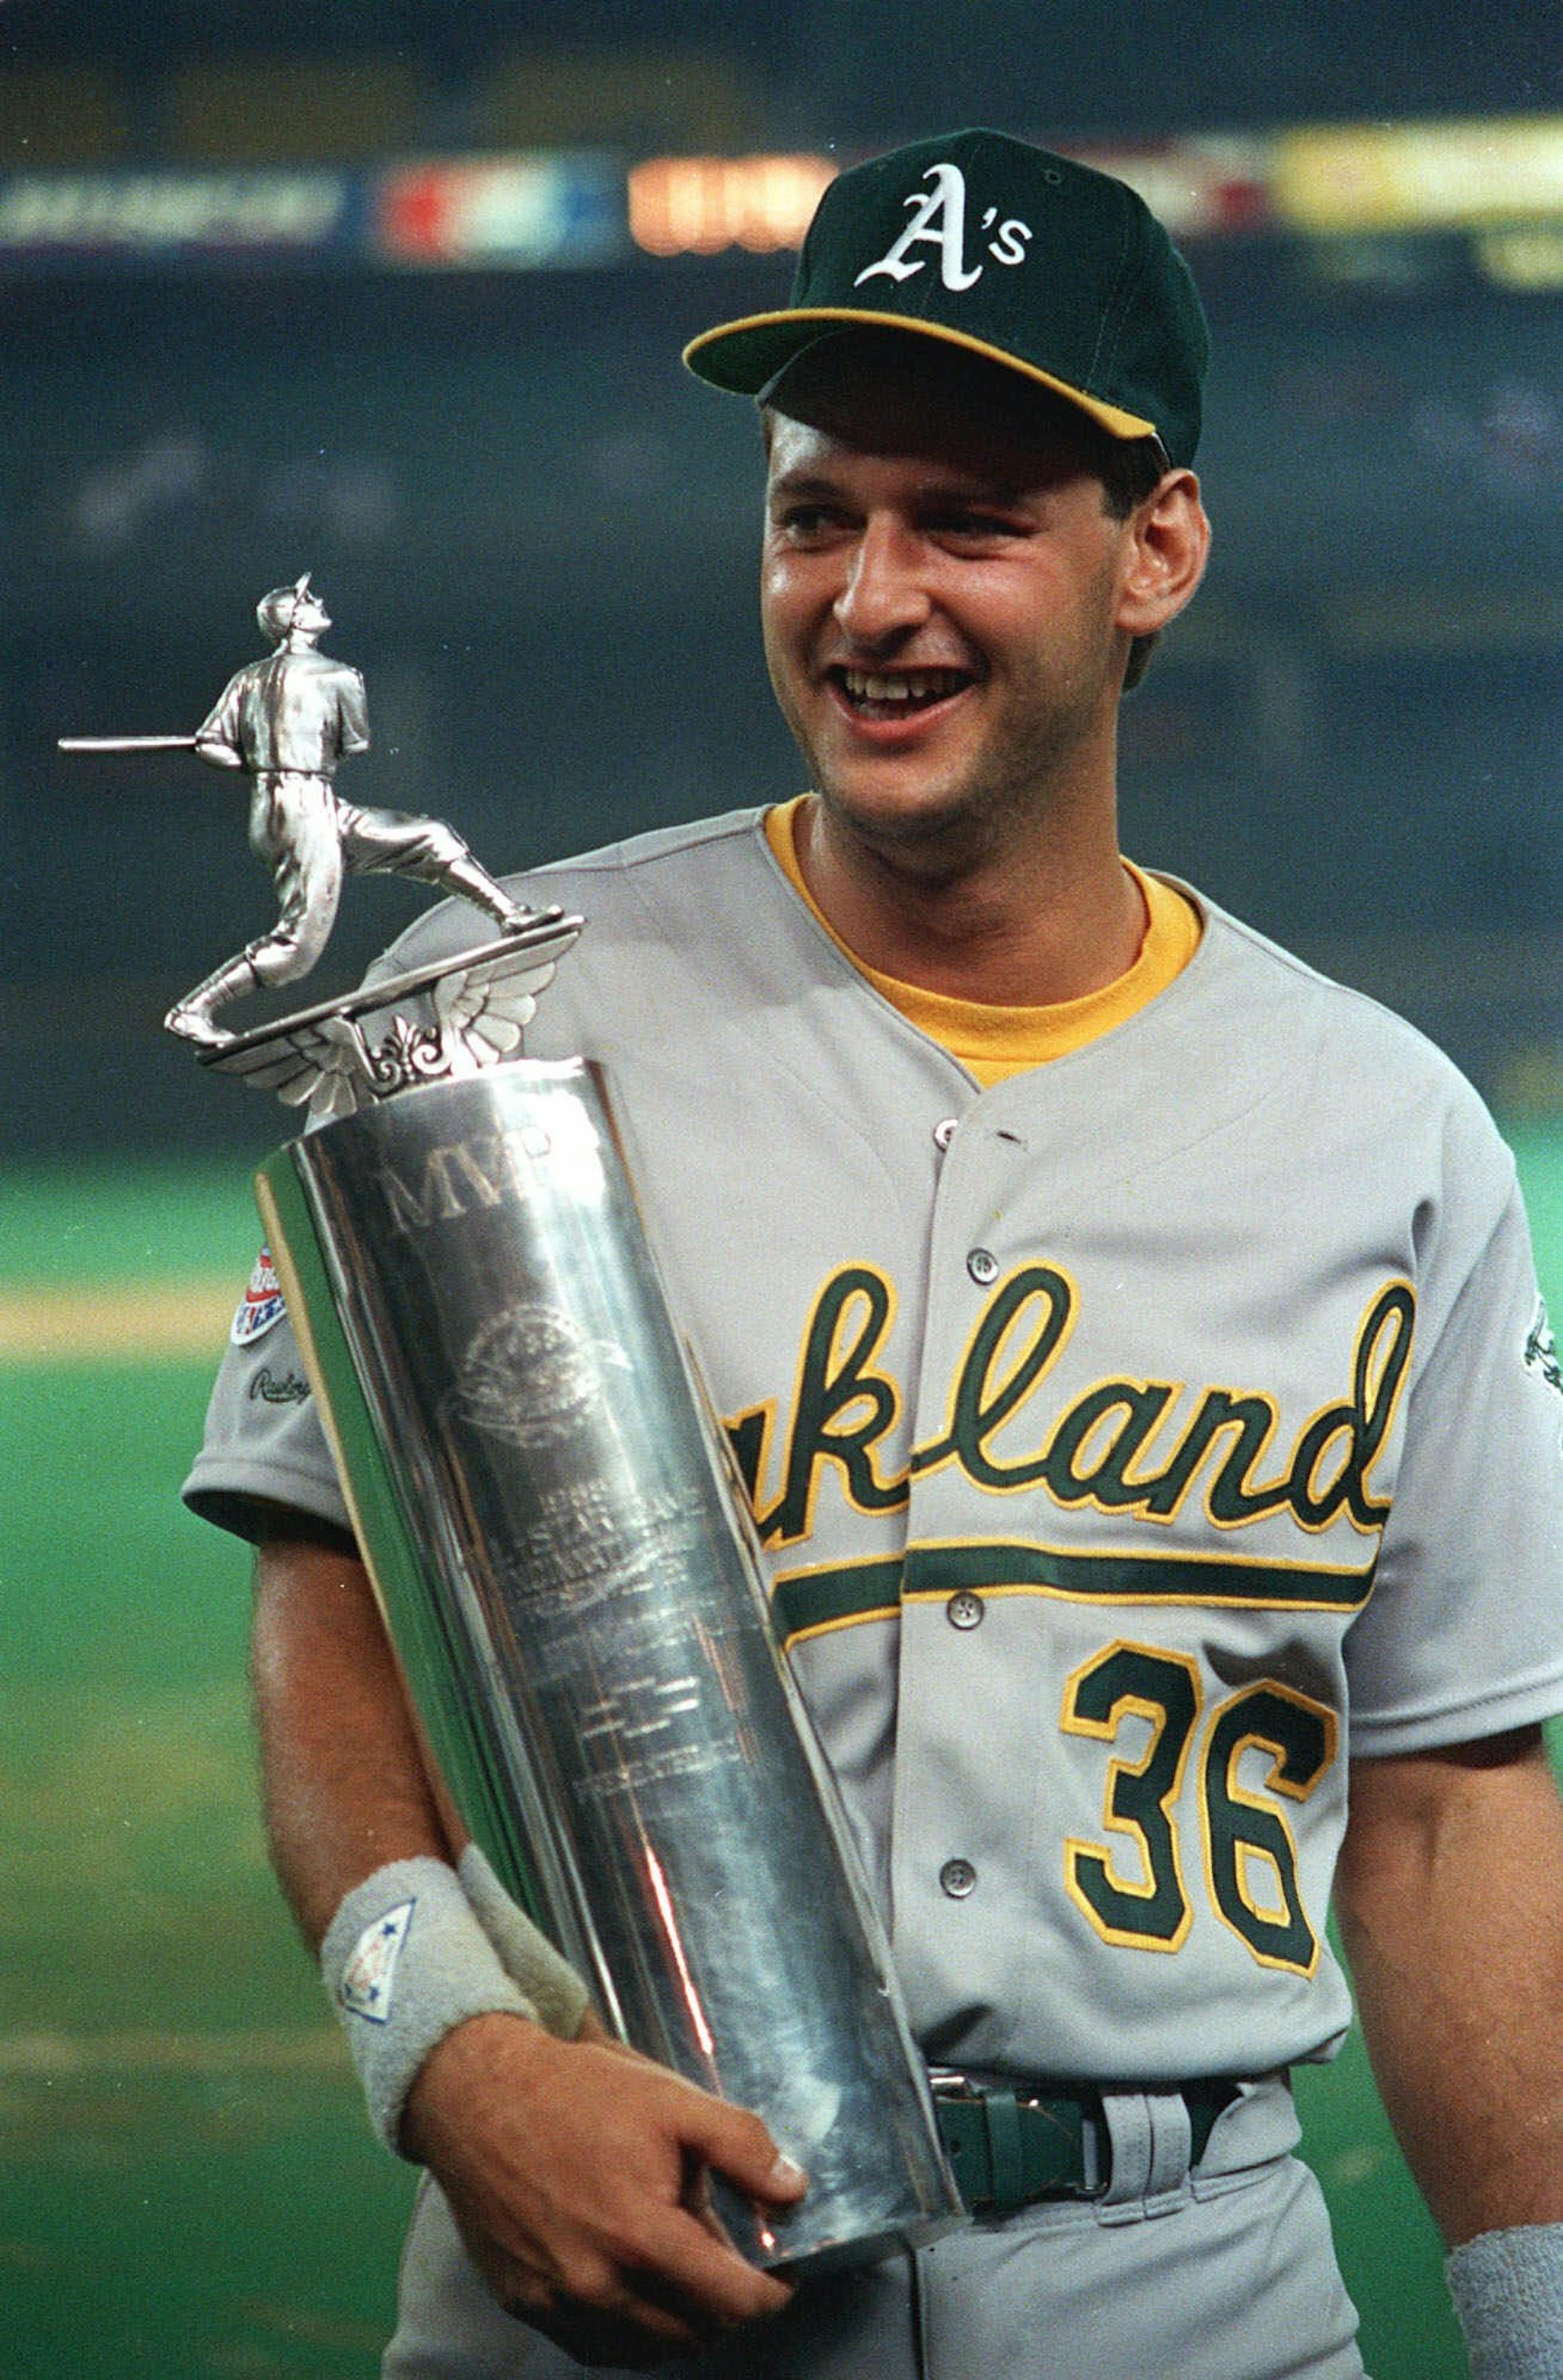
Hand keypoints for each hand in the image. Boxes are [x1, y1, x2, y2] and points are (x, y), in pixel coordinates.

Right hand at [400, 2010, 808, 2368]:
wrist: (478, 2096)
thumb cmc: (580, 2093)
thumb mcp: (674, 2100)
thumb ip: (743, 2148)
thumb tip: (796, 2192)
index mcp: (641, 2236)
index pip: (734, 2304)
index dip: (771, 2292)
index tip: (780, 2271)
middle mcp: (597, 2286)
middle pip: (694, 2335)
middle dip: (725, 2305)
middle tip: (727, 2259)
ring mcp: (555, 2303)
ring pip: (646, 2349)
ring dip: (679, 2322)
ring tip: (683, 2269)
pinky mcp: (524, 2304)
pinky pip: (594, 2345)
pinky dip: (628, 2330)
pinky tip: (635, 2285)